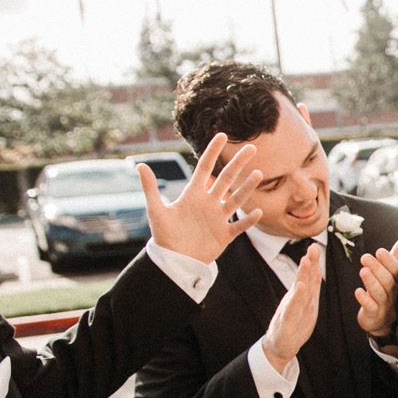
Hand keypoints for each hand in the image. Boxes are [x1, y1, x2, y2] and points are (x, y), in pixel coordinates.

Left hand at [140, 133, 263, 264]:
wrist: (174, 261)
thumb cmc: (164, 236)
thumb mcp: (156, 211)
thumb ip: (150, 188)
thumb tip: (139, 165)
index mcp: (193, 195)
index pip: (205, 168)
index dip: (212, 152)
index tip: (222, 135)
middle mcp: (209, 203)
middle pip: (226, 179)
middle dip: (238, 164)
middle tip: (251, 148)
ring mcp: (218, 219)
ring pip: (236, 199)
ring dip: (247, 187)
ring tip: (258, 173)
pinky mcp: (224, 235)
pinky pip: (240, 226)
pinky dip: (248, 220)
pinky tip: (257, 212)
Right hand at [261, 243, 323, 374]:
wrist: (279, 346)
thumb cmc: (294, 324)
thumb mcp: (307, 303)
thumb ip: (311, 287)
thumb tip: (317, 268)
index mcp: (301, 295)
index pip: (307, 276)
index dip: (312, 262)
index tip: (315, 246)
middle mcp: (294, 299)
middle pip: (302, 278)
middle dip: (308, 263)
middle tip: (312, 247)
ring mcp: (290, 309)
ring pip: (297, 289)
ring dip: (302, 274)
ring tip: (306, 260)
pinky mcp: (287, 321)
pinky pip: (293, 307)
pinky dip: (297, 297)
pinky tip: (300, 287)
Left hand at [355, 234, 397, 341]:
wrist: (382, 320)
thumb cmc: (388, 291)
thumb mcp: (393, 273)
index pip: (396, 271)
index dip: (389, 261)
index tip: (380, 251)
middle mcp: (393, 294)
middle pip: (387, 281)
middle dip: (377, 269)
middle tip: (365, 257)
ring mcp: (384, 305)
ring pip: (379, 294)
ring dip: (371, 282)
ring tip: (363, 271)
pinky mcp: (374, 315)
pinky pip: (370, 308)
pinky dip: (365, 300)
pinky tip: (358, 292)